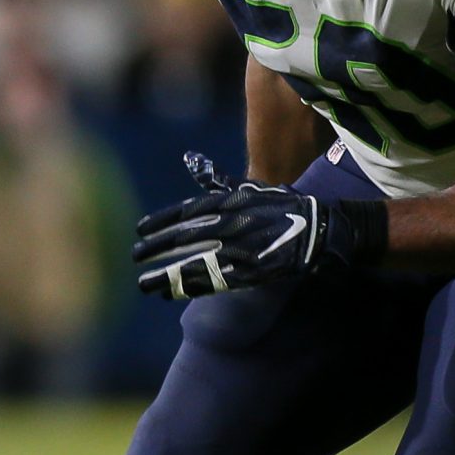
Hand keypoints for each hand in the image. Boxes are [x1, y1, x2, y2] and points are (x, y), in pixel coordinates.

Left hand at [132, 151, 382, 298]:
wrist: (319, 227)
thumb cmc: (282, 205)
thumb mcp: (250, 187)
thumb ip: (218, 180)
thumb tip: (192, 161)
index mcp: (228, 203)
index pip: (185, 212)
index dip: (160, 222)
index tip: (139, 230)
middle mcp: (231, 225)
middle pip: (183, 239)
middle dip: (156, 249)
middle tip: (134, 257)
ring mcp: (240, 249)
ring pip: (195, 264)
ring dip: (166, 276)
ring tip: (144, 285)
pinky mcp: (251, 272)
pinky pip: (215, 282)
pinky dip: (191, 288)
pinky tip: (172, 293)